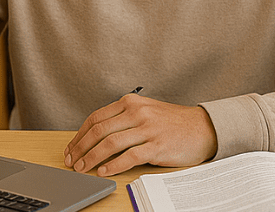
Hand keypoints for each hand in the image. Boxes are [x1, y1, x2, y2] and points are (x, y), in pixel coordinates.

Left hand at [63, 93, 217, 176]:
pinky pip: (128, 157)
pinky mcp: (157, 146)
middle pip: (98, 131)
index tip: (71, 148)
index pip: (95, 118)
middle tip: (72, 161)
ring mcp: (147, 129)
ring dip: (91, 158)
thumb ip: (123, 119)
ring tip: (82, 168)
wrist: (203, 128)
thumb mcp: (146, 112)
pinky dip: (113, 166)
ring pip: (109, 144)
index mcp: (131, 102)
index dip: (79, 135)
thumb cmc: (173, 122)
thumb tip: (95, 138)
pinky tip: (104, 171)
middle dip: (80, 148)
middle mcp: (137, 112)